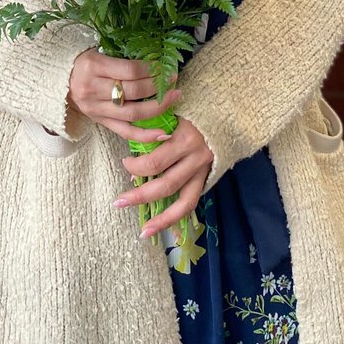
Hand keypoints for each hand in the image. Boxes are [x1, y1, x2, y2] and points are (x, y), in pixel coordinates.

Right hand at [67, 49, 179, 141]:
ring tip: (173, 98)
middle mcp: (93, 88)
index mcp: (94, 66)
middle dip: (157, 86)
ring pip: (132, 113)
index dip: (151, 69)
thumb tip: (155, 59)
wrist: (61, 81)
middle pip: (133, 91)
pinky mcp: (100, 122)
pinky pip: (125, 131)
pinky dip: (145, 135)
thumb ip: (122, 58)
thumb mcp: (99, 52)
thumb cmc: (85, 62)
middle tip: (173, 81)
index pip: (130, 70)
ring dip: (157, 107)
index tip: (165, 67)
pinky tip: (163, 133)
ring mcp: (96, 108)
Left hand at [114, 117, 212, 237]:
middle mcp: (196, 157)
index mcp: (184, 137)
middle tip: (118, 202)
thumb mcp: (171, 114)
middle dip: (140, 196)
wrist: (225, 114)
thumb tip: (134, 161)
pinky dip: (177, 217)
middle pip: (165, 184)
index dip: (136, 166)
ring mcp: (203, 170)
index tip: (125, 162)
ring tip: (144, 232)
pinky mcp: (207, 178)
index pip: (155, 161)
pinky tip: (163, 228)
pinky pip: (192, 202)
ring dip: (161, 219)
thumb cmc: (190, 111)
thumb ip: (154, 131)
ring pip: (183, 201)